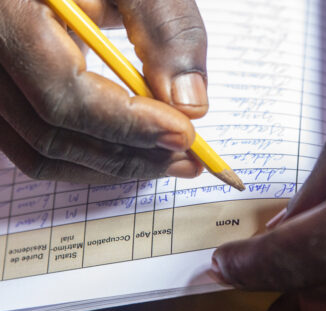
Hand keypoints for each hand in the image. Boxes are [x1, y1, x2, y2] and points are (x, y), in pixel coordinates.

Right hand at [0, 0, 207, 182]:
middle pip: (51, 134)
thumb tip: (190, 104)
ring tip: (167, 159)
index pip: (62, 93)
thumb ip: (164, 28)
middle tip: (187, 158)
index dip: (129, 124)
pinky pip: (35, 144)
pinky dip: (88, 155)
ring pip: (39, 152)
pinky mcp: (4, 94)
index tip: (184, 133)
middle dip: (129, 154)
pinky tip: (131, 148)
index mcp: (9, 12)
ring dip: (111, 165)